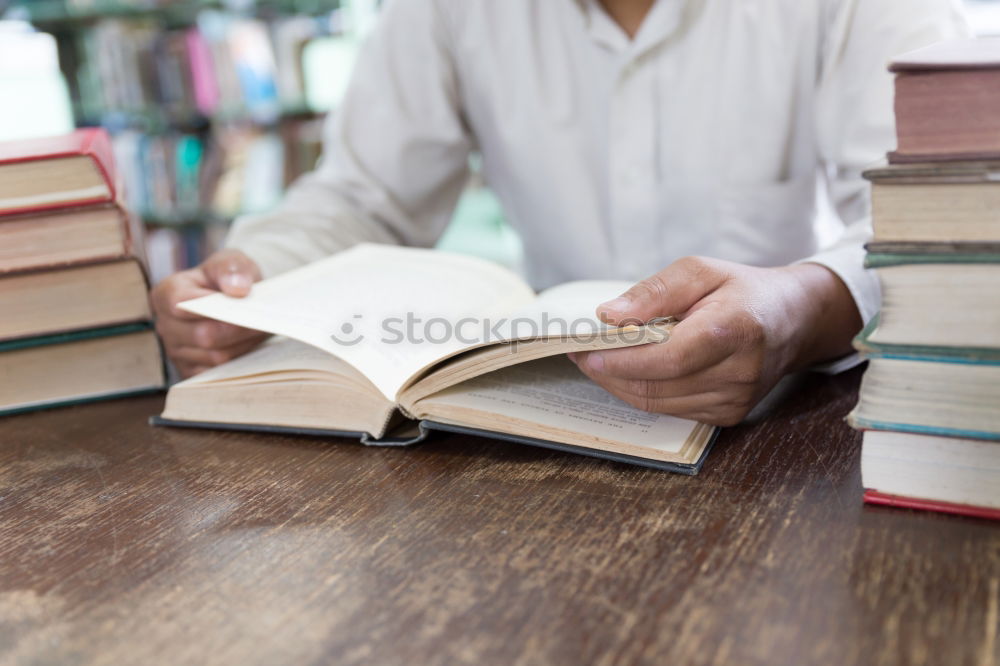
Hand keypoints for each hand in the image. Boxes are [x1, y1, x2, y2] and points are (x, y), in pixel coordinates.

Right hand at [150, 249, 268, 377]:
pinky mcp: (192, 371)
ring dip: (243, 345)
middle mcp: (166, 325)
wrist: (234, 299)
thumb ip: (231, 268)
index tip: (241, 300)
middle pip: (203, 336)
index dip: (213, 305)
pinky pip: (219, 374)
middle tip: (261, 320)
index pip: (181, 304)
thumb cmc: (228, 278)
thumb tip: (237, 290)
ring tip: (258, 330)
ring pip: (215, 357)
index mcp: (166, 294)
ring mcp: (176, 351)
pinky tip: (250, 345)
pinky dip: (239, 361)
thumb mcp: (230, 261)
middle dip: (237, 328)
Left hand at [570, 257, 861, 425]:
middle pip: (656, 387)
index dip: (618, 360)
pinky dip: (645, 394)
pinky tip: (631, 374)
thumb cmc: (742, 290)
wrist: (794, 318)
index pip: (663, 360)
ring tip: (599, 362)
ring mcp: (736, 400)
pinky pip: (673, 410)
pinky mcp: (730, 414)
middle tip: (581, 355)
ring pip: (659, 404)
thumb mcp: (698, 271)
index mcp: (731, 331)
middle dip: (610, 374)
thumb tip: (609, 316)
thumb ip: (653, 292)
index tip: (584, 351)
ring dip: (622, 386)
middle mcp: (737, 373)